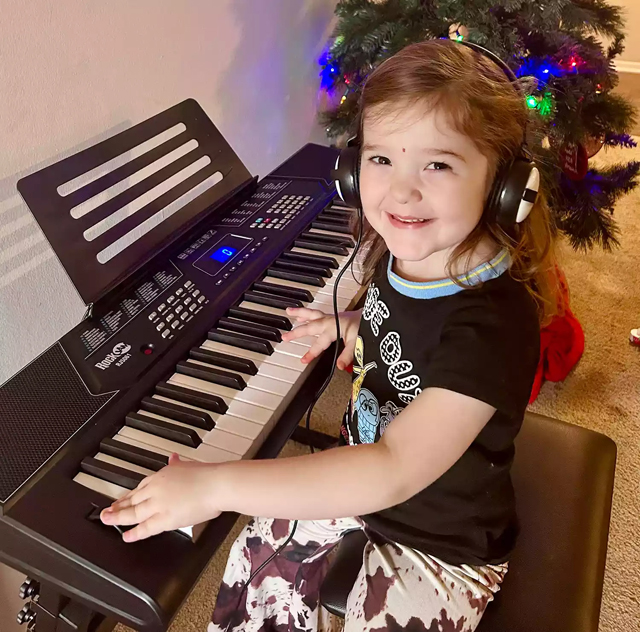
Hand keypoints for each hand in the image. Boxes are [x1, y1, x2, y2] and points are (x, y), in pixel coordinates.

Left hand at [100, 454, 220, 541]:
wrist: (216, 484)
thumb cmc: (208, 475)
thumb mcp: (188, 464)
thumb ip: (177, 463)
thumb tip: (173, 458)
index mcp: (162, 475)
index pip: (141, 487)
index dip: (130, 495)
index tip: (122, 499)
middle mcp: (156, 489)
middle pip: (133, 499)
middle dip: (118, 506)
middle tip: (107, 511)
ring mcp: (159, 504)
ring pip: (133, 512)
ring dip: (118, 517)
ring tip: (108, 521)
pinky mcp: (165, 518)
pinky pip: (146, 528)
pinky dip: (135, 533)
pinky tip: (126, 536)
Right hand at [282, 307, 361, 369]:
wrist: (373, 314)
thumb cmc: (365, 327)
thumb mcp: (358, 343)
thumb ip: (347, 354)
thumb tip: (339, 366)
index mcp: (333, 328)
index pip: (319, 343)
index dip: (311, 352)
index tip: (303, 360)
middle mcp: (329, 321)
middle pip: (310, 326)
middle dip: (297, 332)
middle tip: (285, 337)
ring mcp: (331, 317)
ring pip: (311, 314)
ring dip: (299, 313)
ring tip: (288, 311)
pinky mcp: (333, 316)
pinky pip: (316, 313)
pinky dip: (307, 313)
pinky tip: (301, 314)